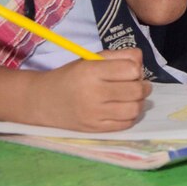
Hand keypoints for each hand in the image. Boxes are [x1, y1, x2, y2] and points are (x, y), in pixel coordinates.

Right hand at [31, 48, 151, 131]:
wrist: (43, 101)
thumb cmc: (71, 76)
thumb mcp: (91, 59)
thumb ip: (119, 56)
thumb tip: (141, 63)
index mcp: (91, 71)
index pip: (131, 69)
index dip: (136, 69)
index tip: (131, 71)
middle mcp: (93, 93)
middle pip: (136, 90)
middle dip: (143, 86)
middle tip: (137, 84)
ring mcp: (94, 114)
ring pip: (134, 109)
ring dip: (139, 102)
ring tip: (132, 98)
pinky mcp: (95, 129)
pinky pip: (126, 124)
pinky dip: (131, 116)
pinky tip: (124, 109)